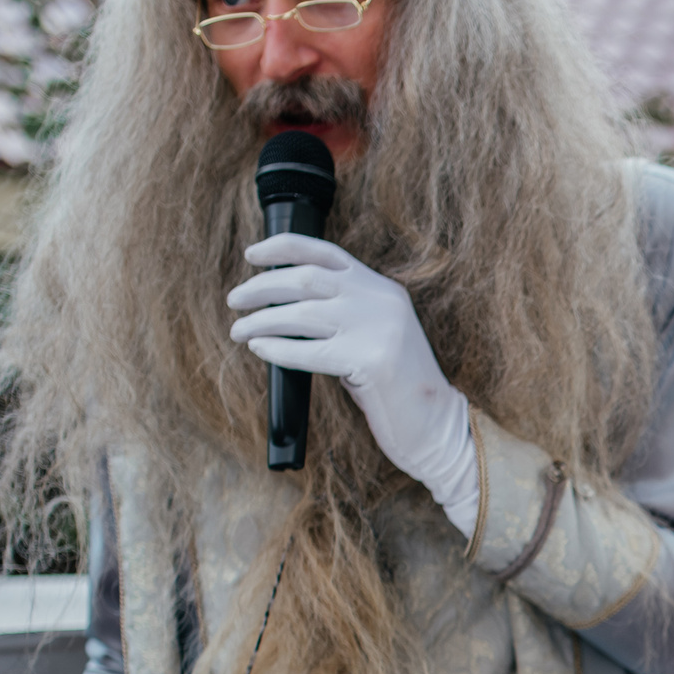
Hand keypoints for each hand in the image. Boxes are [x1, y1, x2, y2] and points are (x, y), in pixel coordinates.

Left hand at [227, 235, 479, 536]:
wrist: (438, 426)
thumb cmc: (398, 389)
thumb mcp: (374, 338)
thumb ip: (342, 317)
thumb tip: (283, 309)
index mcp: (384, 290)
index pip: (327, 253)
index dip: (284, 248)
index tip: (252, 254)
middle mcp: (381, 302)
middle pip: (306, 279)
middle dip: (262, 287)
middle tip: (235, 301)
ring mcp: (378, 329)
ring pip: (302, 312)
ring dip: (261, 319)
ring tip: (238, 329)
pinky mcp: (372, 361)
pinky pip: (309, 350)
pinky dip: (277, 348)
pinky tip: (259, 349)